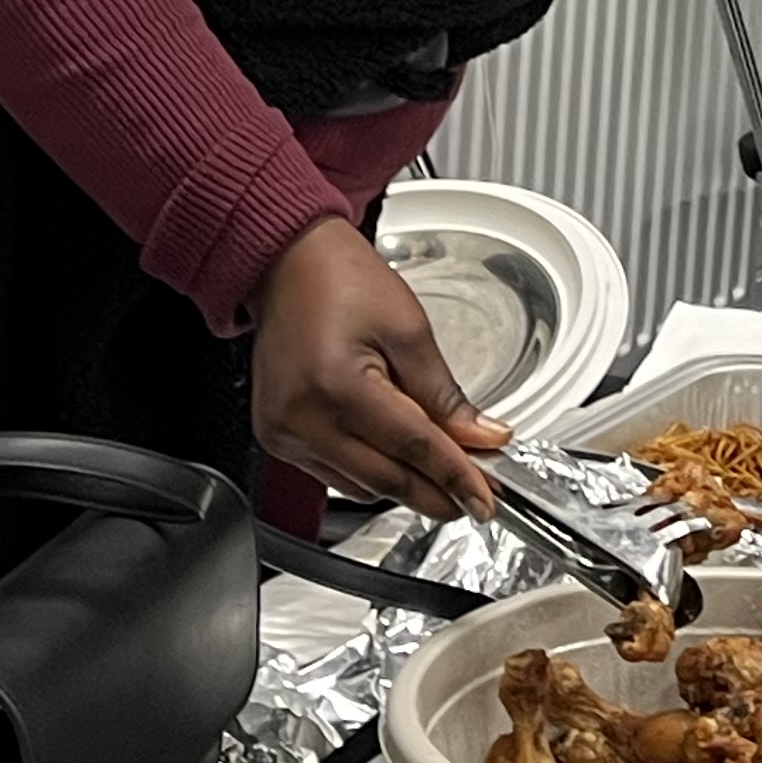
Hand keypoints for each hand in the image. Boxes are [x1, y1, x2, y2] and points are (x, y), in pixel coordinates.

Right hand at [250, 217, 505, 517]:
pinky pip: (333, 475)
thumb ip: (445, 394)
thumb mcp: (410, 330)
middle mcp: (301, 418)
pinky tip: (400, 462)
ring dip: (406, 487)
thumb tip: (481, 437)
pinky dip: (371, 474)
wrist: (287, 264)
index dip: (457, 476)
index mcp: (337, 387)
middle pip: (385, 479)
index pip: (414, 448)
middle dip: (436, 493)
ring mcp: (283, 432)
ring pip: (360, 485)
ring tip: (444, 476)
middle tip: (476, 497)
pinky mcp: (275, 436)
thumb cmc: (341, 281)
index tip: (486, 497)